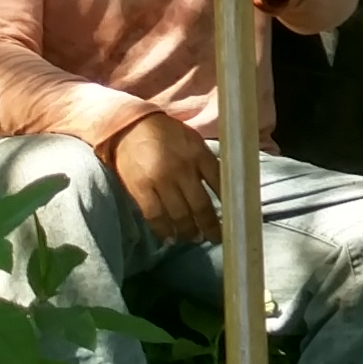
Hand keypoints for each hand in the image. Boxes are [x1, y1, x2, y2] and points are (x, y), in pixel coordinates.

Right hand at [107, 108, 222, 245]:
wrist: (129, 125)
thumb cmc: (165, 133)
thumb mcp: (193, 141)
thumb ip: (205, 162)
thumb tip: (223, 186)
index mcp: (198, 154)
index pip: (220, 183)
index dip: (228, 204)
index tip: (232, 219)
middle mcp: (182, 169)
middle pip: (200, 205)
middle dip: (209, 226)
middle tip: (214, 237)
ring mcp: (161, 181)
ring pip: (179, 215)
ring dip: (188, 231)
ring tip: (193, 238)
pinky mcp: (140, 189)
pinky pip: (155, 216)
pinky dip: (163, 231)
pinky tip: (169, 238)